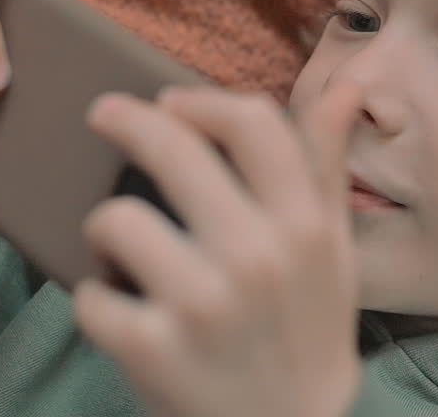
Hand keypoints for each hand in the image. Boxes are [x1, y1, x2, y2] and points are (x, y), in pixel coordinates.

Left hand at [72, 83, 364, 416]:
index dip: (203, 102)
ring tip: (122, 248)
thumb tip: (347, 86)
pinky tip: (121, 309)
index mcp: (304, 225)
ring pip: (116, 218)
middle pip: (174, 148)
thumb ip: (326, 165)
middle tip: (103, 113)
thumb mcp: (331, 249)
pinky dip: (97, 300)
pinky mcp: (155, 351)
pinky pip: (90, 296)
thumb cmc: (307, 329)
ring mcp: (203, 304)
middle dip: (126, 121)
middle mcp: (256, 256)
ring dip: (107, 227)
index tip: (170, 101)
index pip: (253, 124)